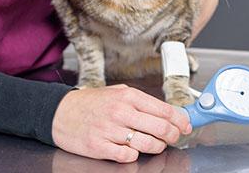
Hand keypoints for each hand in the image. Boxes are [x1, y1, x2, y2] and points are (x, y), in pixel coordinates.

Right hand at [52, 85, 191, 161]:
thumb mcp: (118, 92)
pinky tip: (133, 150)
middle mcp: (121, 112)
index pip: (163, 109)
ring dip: (157, 147)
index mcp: (128, 96)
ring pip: (147, 144)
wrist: (62, 112)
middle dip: (173, 135)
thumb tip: (166, 112)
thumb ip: (141, 101)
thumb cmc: (92, 102)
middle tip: (175, 137)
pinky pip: (127, 156)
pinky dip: (134, 155)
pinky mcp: (100, 147)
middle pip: (160, 128)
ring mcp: (111, 130)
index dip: (179, 119)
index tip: (186, 125)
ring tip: (157, 144)